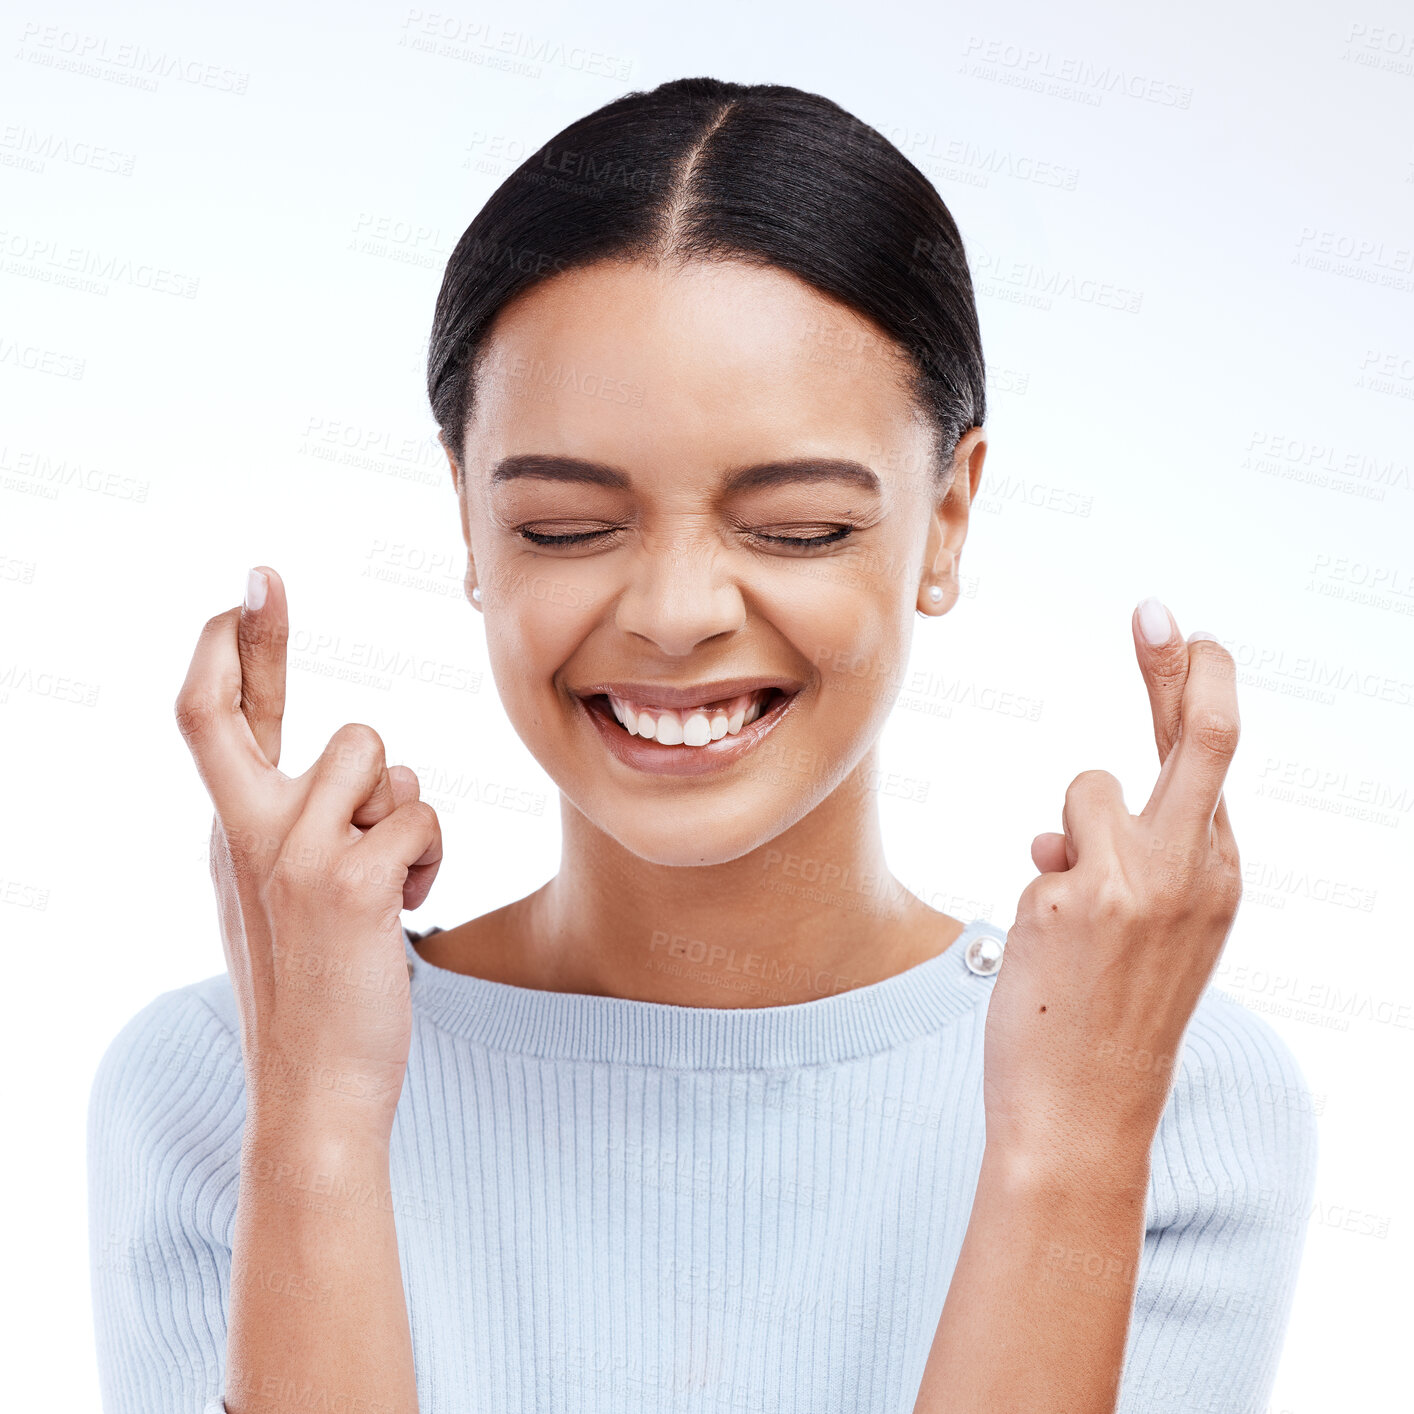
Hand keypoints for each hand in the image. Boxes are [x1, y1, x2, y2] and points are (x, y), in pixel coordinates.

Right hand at [174, 566, 442, 1133]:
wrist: (313, 1092)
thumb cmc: (313, 993)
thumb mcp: (274, 899)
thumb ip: (288, 828)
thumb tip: (333, 771)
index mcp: (231, 833)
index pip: (215, 718)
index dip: (234, 645)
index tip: (251, 587)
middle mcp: (250, 833)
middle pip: (334, 730)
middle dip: (373, 753)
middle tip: (310, 646)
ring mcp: (294, 855)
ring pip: (390, 768)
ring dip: (410, 818)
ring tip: (394, 882)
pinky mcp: (349, 883)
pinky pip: (422, 819)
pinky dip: (432, 857)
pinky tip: (409, 904)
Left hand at [983, 601, 1241, 1169]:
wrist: (1085, 1115)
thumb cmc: (1110, 1023)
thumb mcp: (1150, 937)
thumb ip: (1125, 866)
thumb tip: (1057, 829)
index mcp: (1219, 876)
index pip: (1212, 758)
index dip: (1195, 685)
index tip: (1182, 631)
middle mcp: (1194, 870)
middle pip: (1199, 736)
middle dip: (1180, 665)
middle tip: (1156, 609)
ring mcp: (1137, 881)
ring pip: (1085, 793)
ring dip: (1066, 841)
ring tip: (1074, 926)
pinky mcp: (1075, 896)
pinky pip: (1044, 850)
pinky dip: (1039, 890)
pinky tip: (1050, 958)